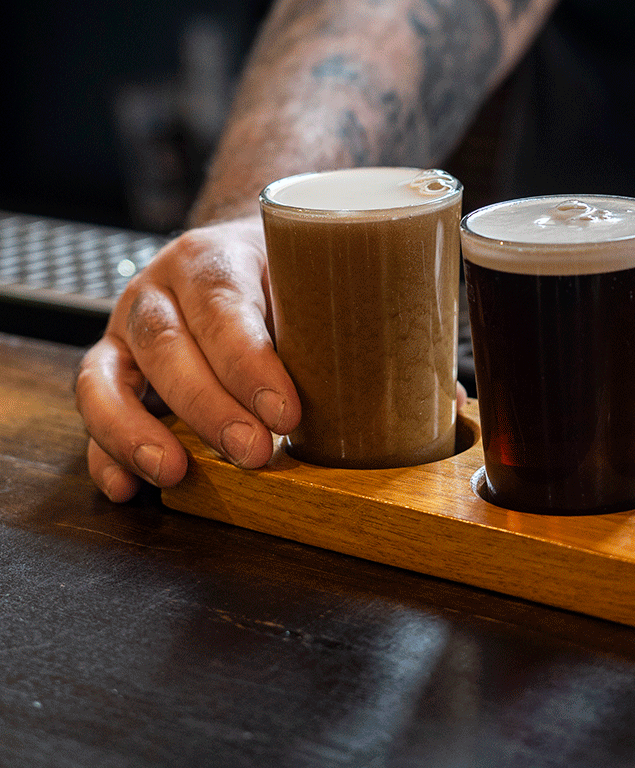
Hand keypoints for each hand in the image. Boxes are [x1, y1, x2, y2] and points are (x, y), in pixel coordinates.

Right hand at [76, 216, 300, 501]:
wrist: (242, 260)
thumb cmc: (283, 280)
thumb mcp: (308, 281)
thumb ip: (328, 320)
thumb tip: (389, 376)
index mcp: (210, 260)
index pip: (223, 304)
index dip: (250, 362)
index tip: (288, 413)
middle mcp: (157, 292)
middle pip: (166, 345)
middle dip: (208, 406)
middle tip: (253, 452)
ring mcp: (123, 333)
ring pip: (106, 379)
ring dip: (137, 432)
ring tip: (174, 473)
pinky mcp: (108, 374)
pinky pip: (93, 416)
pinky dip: (105, 455)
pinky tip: (129, 488)